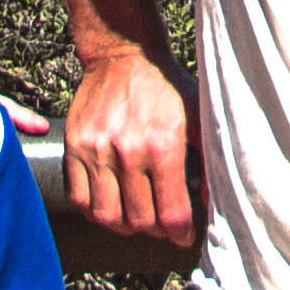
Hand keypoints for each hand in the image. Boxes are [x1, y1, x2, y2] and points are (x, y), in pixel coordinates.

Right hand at [61, 43, 199, 245]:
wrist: (124, 54)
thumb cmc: (166, 88)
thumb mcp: (198, 118)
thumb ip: (208, 161)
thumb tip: (214, 204)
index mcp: (162, 146)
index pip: (170, 213)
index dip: (180, 233)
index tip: (183, 234)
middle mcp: (127, 152)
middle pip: (139, 220)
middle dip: (156, 231)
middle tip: (163, 226)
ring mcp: (96, 150)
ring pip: (107, 216)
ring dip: (125, 227)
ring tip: (137, 219)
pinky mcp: (74, 146)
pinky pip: (80, 198)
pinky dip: (94, 211)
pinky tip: (111, 206)